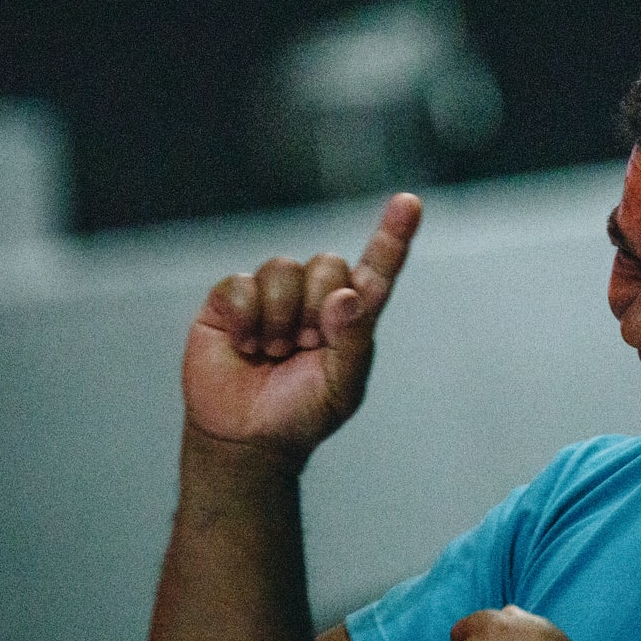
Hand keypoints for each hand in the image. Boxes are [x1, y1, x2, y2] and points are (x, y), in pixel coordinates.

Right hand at [181, 192, 421, 465]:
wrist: (246, 437)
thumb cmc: (301, 412)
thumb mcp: (342, 386)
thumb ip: (353, 341)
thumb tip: (347, 295)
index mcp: (349, 316)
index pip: (376, 269)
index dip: (393, 235)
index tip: (409, 203)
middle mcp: (313, 295)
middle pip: (329, 263)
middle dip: (317, 307)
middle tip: (304, 347)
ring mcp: (271, 293)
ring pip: (285, 267)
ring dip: (281, 316)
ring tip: (274, 351)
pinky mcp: (231, 299)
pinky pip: (242, 283)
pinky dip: (248, 317)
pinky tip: (245, 346)